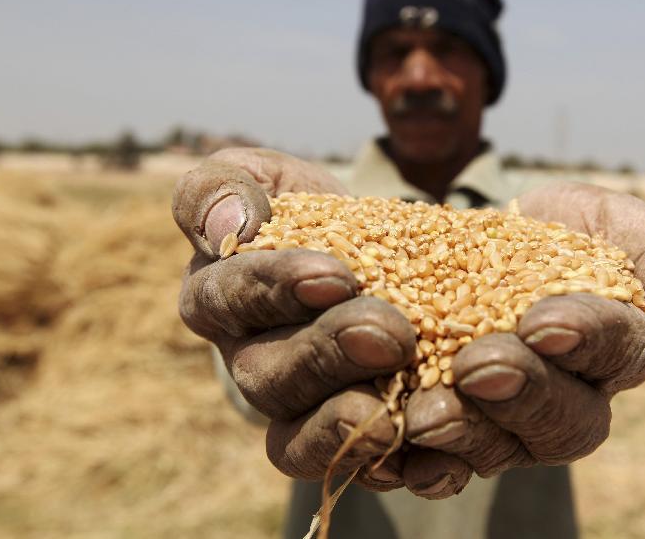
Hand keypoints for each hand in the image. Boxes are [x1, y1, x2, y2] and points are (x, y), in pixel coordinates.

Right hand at [173, 148, 450, 492]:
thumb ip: (223, 187)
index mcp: (218, 295)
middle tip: (390, 334)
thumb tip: (227, 224)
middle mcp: (249, 360)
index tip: (335, 275)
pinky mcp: (338, 439)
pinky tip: (426, 452)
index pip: (229, 295)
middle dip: (329, 353)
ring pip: (299, 435)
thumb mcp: (262, 177)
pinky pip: (350, 467)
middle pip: (271, 373)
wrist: (367, 256)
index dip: (276, 288)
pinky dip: (384, 463)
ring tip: (397, 402)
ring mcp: (292, 409)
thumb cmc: (303, 210)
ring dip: (348, 419)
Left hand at [403, 181, 644, 478]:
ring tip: (424, 414)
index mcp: (615, 349)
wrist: (472, 242)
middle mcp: (567, 400)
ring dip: (463, 435)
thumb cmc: (555, 229)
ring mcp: (506, 423)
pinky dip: (415, 464)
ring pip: (498, 449)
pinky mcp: (449, 432)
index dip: (587, 340)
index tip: (544, 323)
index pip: (619, 352)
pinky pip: (437, 464)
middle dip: (521, 393)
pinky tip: (391, 453)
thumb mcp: (608, 220)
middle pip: (562, 420)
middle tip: (477, 367)